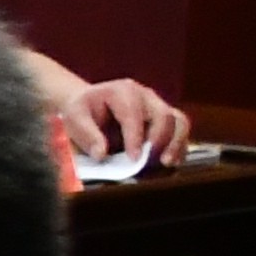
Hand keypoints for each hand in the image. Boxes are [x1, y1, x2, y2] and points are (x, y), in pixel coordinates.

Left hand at [59, 73, 187, 162]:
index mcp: (122, 91)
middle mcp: (146, 96)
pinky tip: (171, 163)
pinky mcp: (166, 119)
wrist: (91, 106)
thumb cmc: (83, 112)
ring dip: (176, 144)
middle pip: (164, 115)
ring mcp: (159, 106)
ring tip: (168, 164)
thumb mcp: (75, 119)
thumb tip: (101, 155)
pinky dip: (179, 147)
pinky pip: (180, 131)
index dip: (135, 138)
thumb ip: (87, 135)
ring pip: (179, 121)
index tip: (134, 159)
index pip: (133, 114)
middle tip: (153, 163)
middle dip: (161, 141)